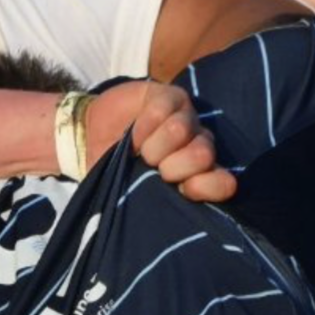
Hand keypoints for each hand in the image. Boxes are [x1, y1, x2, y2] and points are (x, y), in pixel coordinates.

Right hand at [86, 81, 235, 201]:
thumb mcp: (132, 192)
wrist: (91, 137)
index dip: (205, 186)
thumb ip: (155, 202)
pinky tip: (133, 133)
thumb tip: (166, 215)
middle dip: (172, 165)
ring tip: (139, 150)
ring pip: (181, 130)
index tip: (182, 189)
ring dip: (153, 145)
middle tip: (151, 166)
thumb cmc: (115, 171)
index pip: (224, 183)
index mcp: (197, 176)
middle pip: (203, 154)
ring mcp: (187, 119)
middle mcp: (198, 146)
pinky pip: (163, 110)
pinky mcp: (170, 98)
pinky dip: (143, 125)